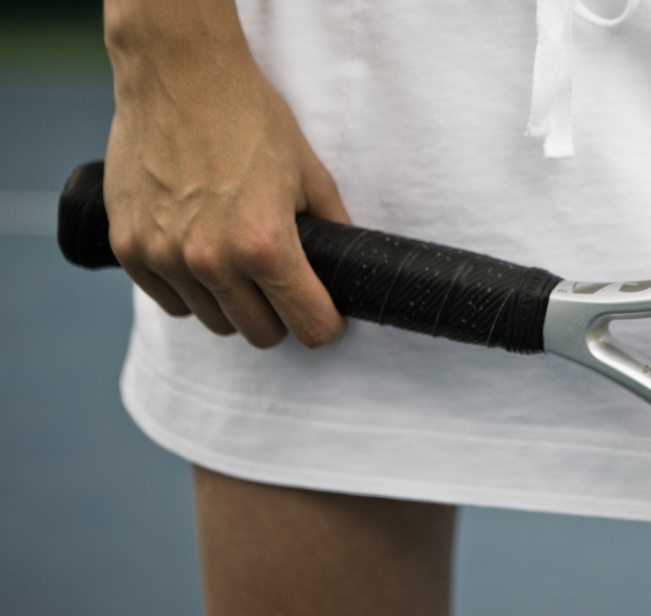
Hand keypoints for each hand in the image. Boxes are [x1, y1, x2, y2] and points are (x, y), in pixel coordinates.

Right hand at [102, 0, 347, 348]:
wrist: (178, 75)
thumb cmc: (248, 117)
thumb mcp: (311, 173)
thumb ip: (333, 228)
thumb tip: (348, 263)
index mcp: (265, 247)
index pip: (307, 326)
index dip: (324, 325)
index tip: (326, 318)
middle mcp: (213, 261)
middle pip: (259, 333)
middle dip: (279, 317)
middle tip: (284, 289)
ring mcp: (165, 258)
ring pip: (212, 321)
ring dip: (231, 304)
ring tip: (239, 266)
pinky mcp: (129, 248)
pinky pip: (169, 302)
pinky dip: (189, 290)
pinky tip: (201, 258)